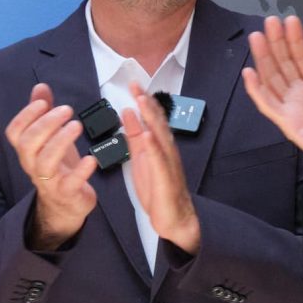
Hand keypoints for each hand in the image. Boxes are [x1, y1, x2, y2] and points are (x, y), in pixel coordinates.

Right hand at [6, 82, 97, 249]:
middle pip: (28, 144)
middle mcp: (33, 166)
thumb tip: (40, 87)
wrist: (66, 205)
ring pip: (45, 162)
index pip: (14, 133)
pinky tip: (92, 158)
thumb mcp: (51, 139)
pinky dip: (81, 170)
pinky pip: (70, 183)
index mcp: (28, 151)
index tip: (43, 102)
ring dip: (61, 141)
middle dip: (46, 124)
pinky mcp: (67, 194)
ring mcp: (49, 181)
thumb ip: (44, 114)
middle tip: (67, 110)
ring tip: (77, 126)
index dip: (25, 116)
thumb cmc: (59, 167)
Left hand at [121, 82, 199, 253]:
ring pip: (160, 136)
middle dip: (147, 104)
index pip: (151, 119)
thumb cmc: (158, 189)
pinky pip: (160, 160)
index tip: (133, 85)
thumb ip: (134, 136)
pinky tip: (148, 135)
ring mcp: (168, 163)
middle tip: (137, 86)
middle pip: (157, 122)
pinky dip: (154, 146)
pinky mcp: (166, 178)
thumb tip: (128, 112)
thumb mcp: (141, 158)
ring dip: (152, 118)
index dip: (143, 102)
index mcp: (158, 145)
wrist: (175, 218)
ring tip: (142, 102)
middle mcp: (166, 150)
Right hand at [240, 15, 302, 180]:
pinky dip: (257, 90)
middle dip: (276, 43)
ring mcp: (292, 108)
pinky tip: (249, 72)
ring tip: (257, 37)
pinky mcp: (287, 123)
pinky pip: (268, 105)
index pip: (302, 58)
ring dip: (263, 59)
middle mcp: (300, 95)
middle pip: (284, 64)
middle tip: (270, 21)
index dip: (295, 40)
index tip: (290, 20)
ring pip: (273, 79)